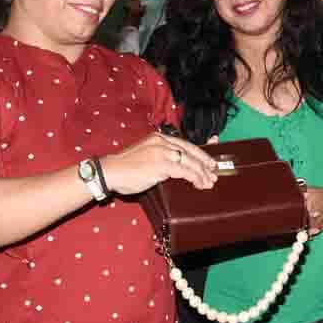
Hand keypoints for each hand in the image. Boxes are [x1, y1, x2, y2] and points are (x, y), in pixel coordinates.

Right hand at [102, 131, 217, 195]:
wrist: (109, 171)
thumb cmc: (126, 168)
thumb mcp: (146, 155)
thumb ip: (161, 157)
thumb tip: (178, 167)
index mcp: (159, 138)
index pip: (186, 144)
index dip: (201, 153)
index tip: (210, 161)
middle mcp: (162, 141)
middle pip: (191, 152)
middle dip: (205, 164)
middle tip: (213, 173)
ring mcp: (162, 151)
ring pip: (191, 162)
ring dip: (202, 173)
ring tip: (209, 182)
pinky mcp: (161, 164)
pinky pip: (185, 171)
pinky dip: (195, 178)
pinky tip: (200, 184)